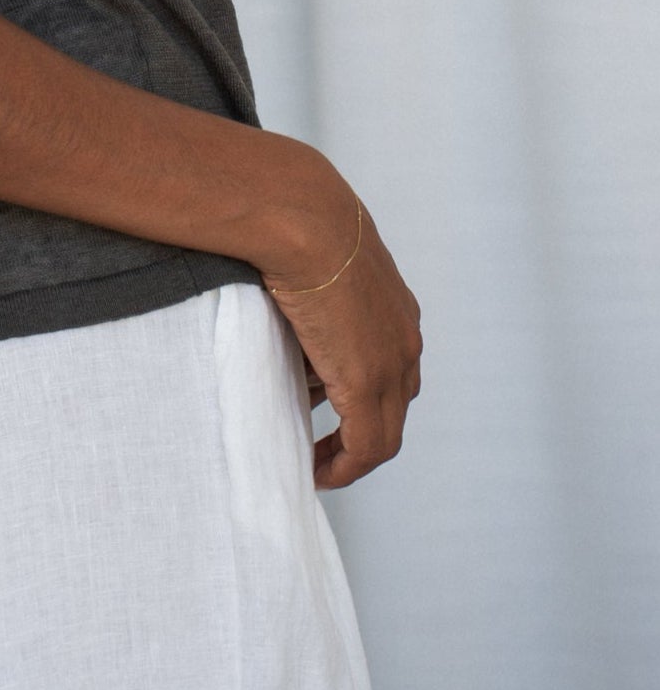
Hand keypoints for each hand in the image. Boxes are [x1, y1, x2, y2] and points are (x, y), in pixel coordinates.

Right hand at [264, 197, 422, 489]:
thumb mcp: (316, 253)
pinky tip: (322, 473)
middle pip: (394, 404)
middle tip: (328, 445)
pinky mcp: (367, 384)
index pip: (392, 364)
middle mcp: (404, 340)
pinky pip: (367, 448)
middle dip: (362, 429)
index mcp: (395, 306)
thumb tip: (286, 298)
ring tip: (320, 462)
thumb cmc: (298, 219)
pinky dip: (347, 468)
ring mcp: (392, 364)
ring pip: (384, 431)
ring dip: (353, 451)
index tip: (331, 404)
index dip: (366, 392)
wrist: (303, 217)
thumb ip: (314, 280)